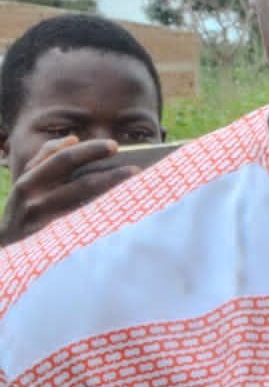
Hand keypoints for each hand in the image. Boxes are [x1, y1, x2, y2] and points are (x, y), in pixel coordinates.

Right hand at [0, 137, 132, 246]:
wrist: (6, 247)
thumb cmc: (24, 208)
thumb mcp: (27, 181)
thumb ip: (46, 157)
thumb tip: (73, 139)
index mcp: (29, 181)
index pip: (62, 159)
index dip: (90, 151)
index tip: (115, 146)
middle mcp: (35, 200)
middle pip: (80, 183)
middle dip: (111, 176)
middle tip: (136, 167)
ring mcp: (46, 223)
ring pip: (87, 206)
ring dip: (114, 195)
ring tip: (138, 187)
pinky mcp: (55, 242)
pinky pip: (86, 226)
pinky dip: (107, 215)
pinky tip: (126, 209)